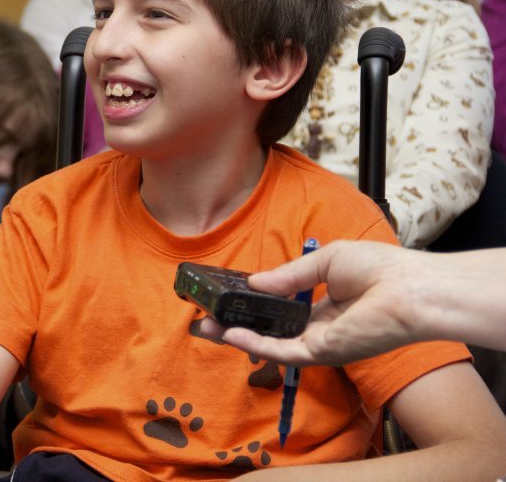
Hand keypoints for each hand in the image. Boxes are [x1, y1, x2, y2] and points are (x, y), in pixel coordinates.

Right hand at [218, 241, 420, 366]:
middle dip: (235, 325)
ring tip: (205, 326)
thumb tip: (254, 282)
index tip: (228, 297)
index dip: (254, 306)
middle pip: (268, 331)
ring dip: (235, 336)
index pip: (281, 312)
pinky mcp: (320, 352)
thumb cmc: (379, 268)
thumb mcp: (325, 261)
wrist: (409, 289)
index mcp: (323, 307)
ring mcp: (318, 343)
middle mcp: (318, 328)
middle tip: (206, 318)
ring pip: (268, 344)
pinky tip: (231, 333)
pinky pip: (280, 351)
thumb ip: (288, 275)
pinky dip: (253, 344)